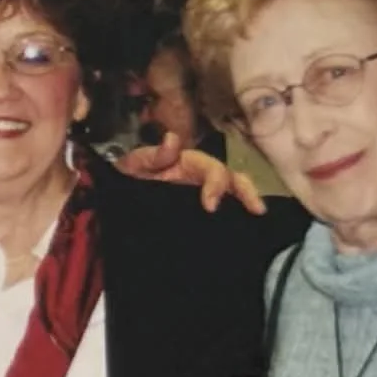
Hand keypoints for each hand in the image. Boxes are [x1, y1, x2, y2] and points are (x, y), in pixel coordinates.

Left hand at [116, 132, 267, 214]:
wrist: (118, 194)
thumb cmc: (130, 175)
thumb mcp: (136, 163)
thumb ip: (154, 155)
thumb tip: (172, 139)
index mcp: (189, 164)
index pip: (212, 168)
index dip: (216, 184)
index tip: (210, 206)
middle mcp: (202, 179)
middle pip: (232, 180)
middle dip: (247, 192)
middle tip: (257, 210)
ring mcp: (203, 196)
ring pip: (233, 196)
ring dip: (247, 205)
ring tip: (257, 222)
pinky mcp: (201, 216)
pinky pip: (223, 216)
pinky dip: (235, 223)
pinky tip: (242, 237)